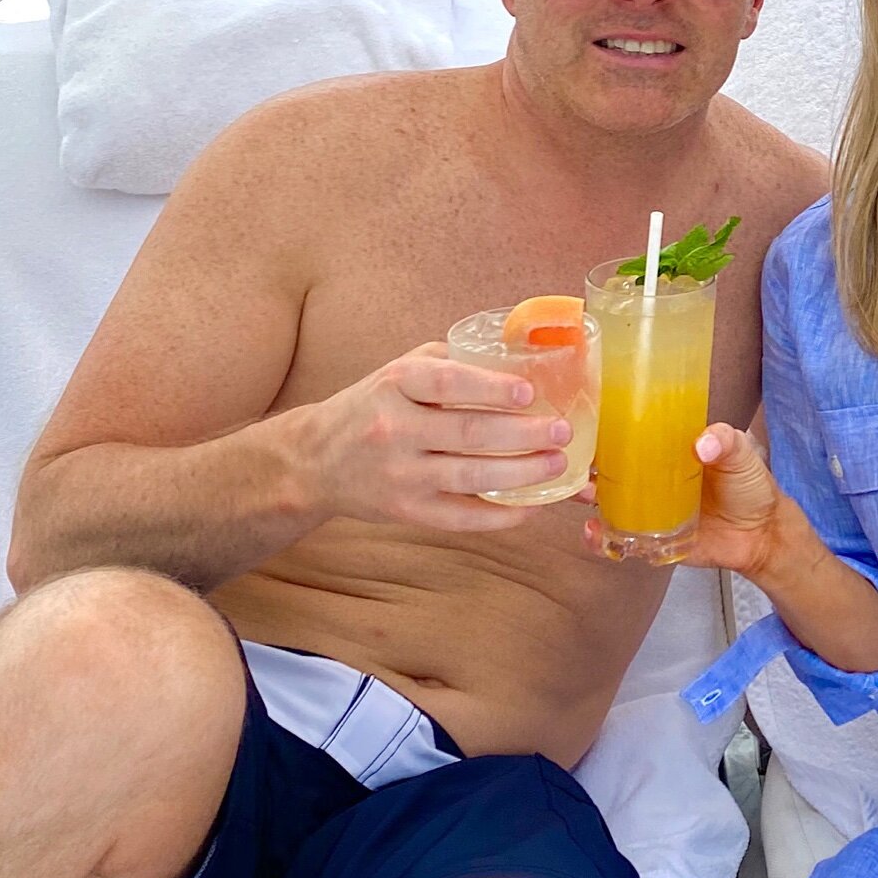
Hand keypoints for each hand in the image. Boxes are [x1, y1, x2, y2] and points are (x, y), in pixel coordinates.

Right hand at [296, 344, 573, 531]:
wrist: (315, 461)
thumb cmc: (373, 407)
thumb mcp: (398, 372)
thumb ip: (449, 363)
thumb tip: (518, 360)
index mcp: (394, 384)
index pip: (446, 382)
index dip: (490, 388)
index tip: (529, 393)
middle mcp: (394, 428)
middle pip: (468, 433)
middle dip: (523, 434)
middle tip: (562, 431)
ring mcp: (399, 474)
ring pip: (469, 476)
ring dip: (521, 473)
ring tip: (557, 464)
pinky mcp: (405, 511)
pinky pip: (460, 517)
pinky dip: (499, 515)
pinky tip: (530, 506)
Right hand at [580, 422, 793, 576]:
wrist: (762, 534)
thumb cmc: (750, 485)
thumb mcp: (742, 453)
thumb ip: (726, 442)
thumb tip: (704, 444)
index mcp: (665, 449)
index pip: (626, 433)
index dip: (601, 428)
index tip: (583, 421)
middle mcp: (648, 477)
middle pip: (605, 467)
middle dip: (582, 463)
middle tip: (576, 462)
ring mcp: (645, 509)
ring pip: (603, 502)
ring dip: (585, 498)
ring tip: (585, 495)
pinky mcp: (648, 539)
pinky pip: (617, 540)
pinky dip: (600, 539)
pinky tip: (596, 533)